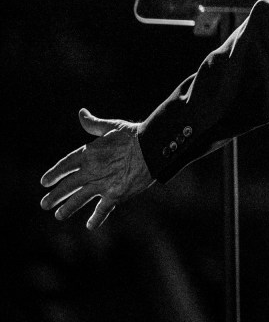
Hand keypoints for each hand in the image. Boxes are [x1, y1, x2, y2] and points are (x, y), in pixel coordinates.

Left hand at [40, 108, 155, 229]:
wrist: (153, 148)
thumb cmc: (134, 135)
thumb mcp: (112, 127)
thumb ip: (93, 125)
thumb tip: (81, 113)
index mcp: (88, 153)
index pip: (65, 165)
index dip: (54, 173)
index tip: (44, 182)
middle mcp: (91, 171)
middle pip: (68, 185)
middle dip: (55, 195)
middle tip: (44, 204)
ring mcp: (102, 184)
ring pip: (79, 199)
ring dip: (68, 208)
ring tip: (59, 215)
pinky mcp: (115, 194)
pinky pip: (103, 209)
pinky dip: (96, 218)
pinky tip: (90, 226)